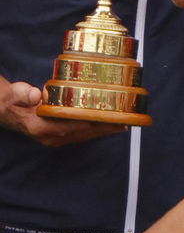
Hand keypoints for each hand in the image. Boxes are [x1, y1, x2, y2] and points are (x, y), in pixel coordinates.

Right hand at [0, 80, 125, 146]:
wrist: (8, 112)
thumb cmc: (12, 101)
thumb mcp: (14, 94)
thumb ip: (22, 93)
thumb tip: (34, 94)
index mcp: (41, 127)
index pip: (71, 126)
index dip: (90, 123)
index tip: (106, 118)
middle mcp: (51, 137)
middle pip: (83, 133)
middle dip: (104, 128)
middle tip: (124, 122)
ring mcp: (57, 139)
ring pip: (85, 136)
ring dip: (104, 130)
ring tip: (123, 124)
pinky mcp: (61, 137)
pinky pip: (82, 135)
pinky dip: (96, 130)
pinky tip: (109, 125)